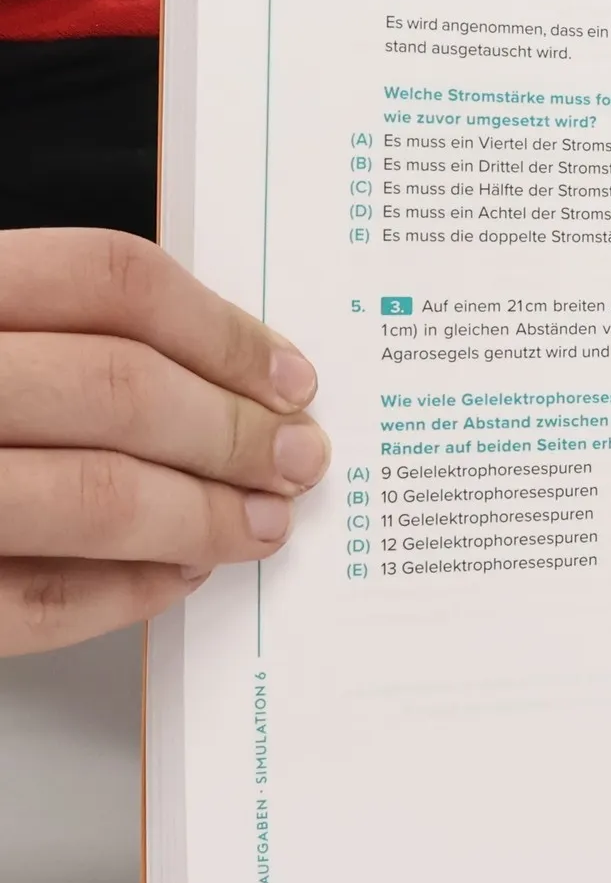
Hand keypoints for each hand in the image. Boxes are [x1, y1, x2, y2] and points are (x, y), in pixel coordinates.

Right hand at [0, 229, 328, 655]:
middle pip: (116, 387)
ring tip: (260, 523)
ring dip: (202, 517)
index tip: (290, 377)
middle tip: (298, 458)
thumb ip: (55, 333)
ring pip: (91, 495)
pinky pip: (38, 602)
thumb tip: (224, 371)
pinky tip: (177, 576)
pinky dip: (130, 592)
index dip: (223, 330)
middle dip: (233, 432)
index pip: (109, 280)